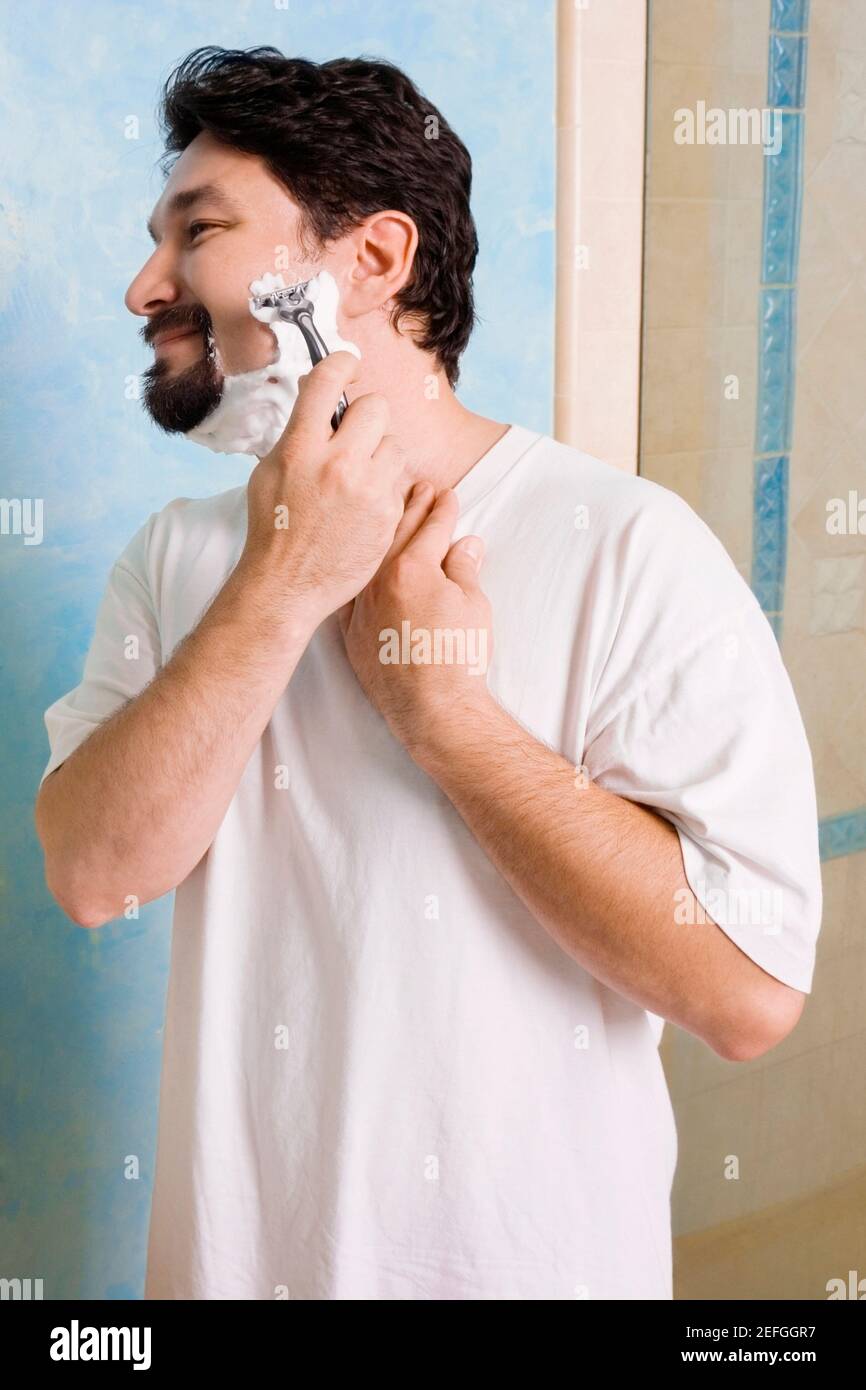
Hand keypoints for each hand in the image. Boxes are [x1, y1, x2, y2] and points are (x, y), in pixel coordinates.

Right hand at [236, 351, 410, 631]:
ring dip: (379, 454)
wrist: (288, 584)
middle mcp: (337, 464)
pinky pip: (399, 480)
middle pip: (374, 407)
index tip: (348, 365)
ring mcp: (367, 490)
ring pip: (393, 444)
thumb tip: (317, 397)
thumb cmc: (274, 527)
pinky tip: (365, 505)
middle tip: (353, 437)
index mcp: (300, 447)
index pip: (328, 380)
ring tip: (358, 478)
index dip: (341, 363)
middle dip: (365, 418)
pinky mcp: (388, 514)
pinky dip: (385, 487)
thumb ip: (296, 433)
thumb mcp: (269, 471)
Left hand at [337, 484, 494, 749]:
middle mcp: (379, 582)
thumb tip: (465, 543)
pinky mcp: (352, 632)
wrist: (433, 709)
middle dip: (411, 508)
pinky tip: (359, 559)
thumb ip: (464, 568)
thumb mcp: (473, 605)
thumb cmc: (459, 659)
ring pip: (369, 558)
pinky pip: (351, 591)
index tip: (447, 493)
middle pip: (396, 533)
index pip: (430, 527)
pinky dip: (359, 571)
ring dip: (382, 533)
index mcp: (412, 569)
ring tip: (393, 513)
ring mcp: (361, 607)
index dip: (442, 508)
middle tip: (421, 487)